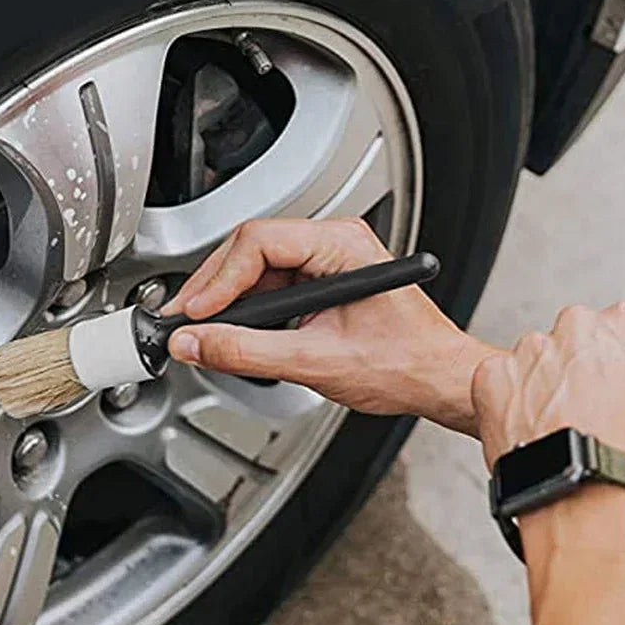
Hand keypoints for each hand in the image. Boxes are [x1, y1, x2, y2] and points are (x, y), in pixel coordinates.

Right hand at [162, 217, 491, 430]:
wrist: (440, 381)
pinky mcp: (323, 282)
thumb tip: (197, 343)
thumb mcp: (316, 361)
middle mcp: (335, 243)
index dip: (217, 280)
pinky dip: (248, 310)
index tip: (193, 314)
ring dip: (228, 301)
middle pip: (251, 250)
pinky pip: (272, 286)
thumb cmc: (406, 364)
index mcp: (341, 245)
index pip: (258, 242)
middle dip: (214, 289)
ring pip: (257, 268)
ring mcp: (329, 261)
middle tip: (184, 324)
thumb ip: (247, 352)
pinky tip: (233, 332)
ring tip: (202, 332)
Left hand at [472, 302, 624, 492]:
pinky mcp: (492, 375)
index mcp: (623, 327)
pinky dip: (507, 402)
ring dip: (541, 384)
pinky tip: (529, 432)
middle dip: (577, 367)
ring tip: (557, 428)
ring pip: (534, 359)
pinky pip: (498, 381)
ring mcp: (530, 351)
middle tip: (586, 412)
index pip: (619, 327)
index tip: (617, 389)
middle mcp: (574, 328)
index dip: (619, 362)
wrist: (582, 502)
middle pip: (573, 337)